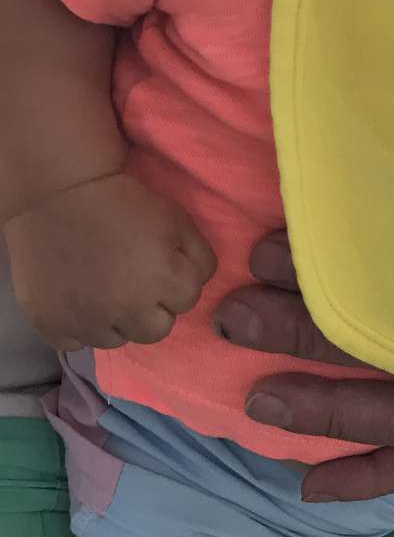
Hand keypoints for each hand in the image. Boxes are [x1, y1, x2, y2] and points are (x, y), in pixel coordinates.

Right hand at [4, 172, 215, 349]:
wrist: (56, 193)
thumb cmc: (123, 202)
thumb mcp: (178, 221)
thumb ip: (200, 259)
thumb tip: (196, 286)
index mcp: (162, 281)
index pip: (188, 300)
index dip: (176, 280)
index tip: (159, 263)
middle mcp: (126, 309)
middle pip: (156, 330)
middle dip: (152, 308)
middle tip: (134, 282)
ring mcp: (85, 320)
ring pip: (117, 340)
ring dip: (117, 320)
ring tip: (104, 291)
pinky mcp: (49, 323)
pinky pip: (76, 343)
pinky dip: (80, 327)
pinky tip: (78, 302)